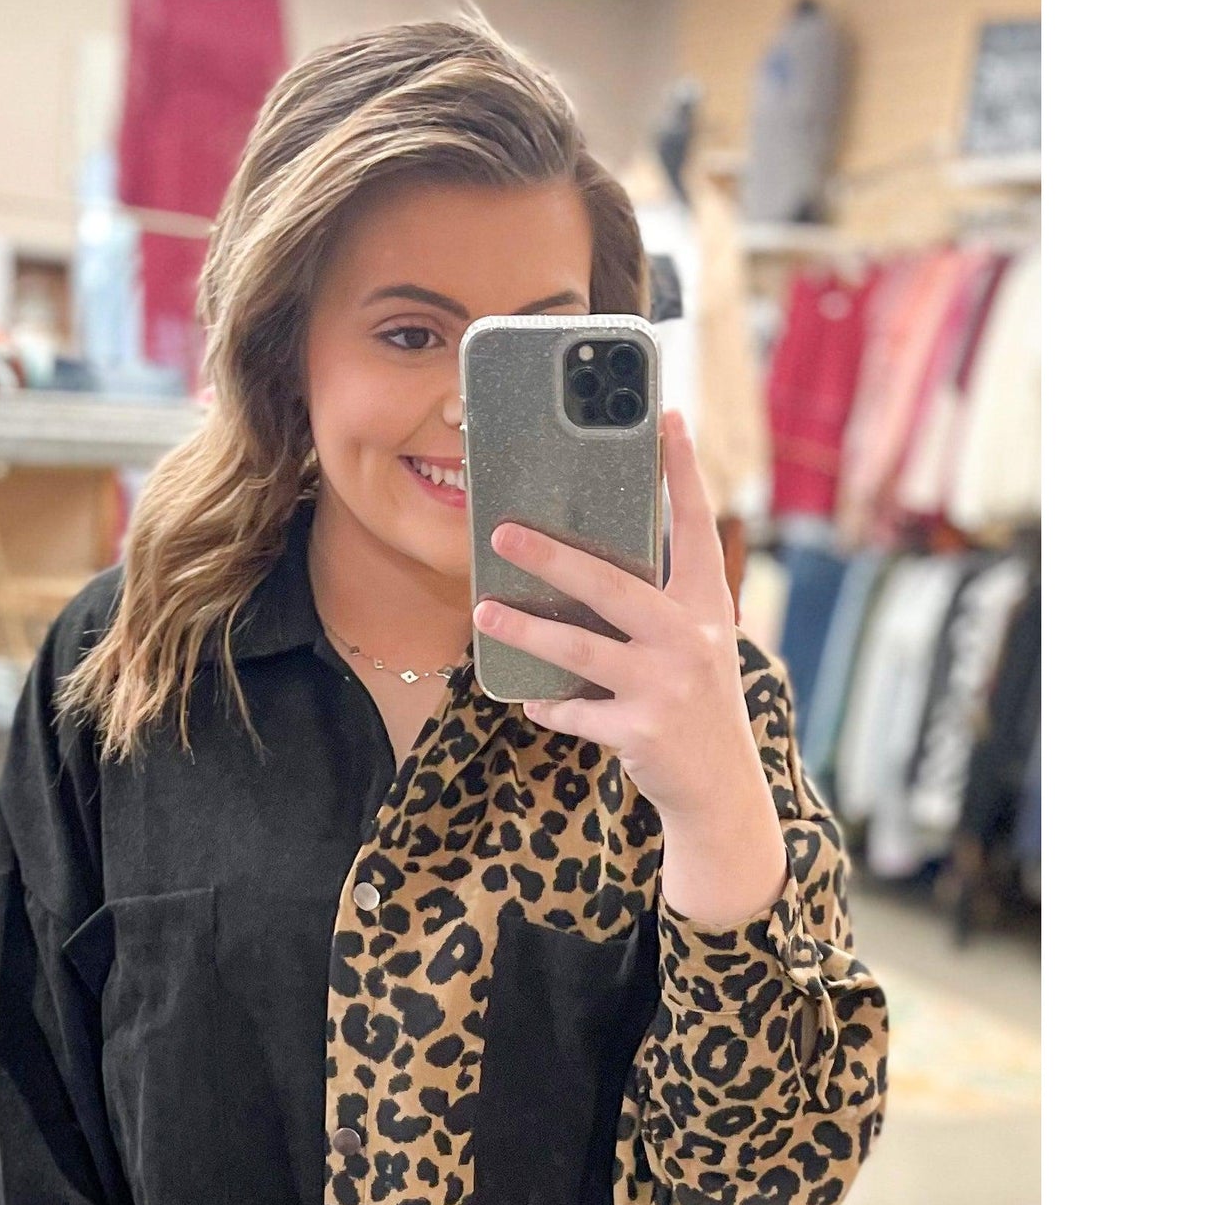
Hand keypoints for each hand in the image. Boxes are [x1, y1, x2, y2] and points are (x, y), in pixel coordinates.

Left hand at [473, 409, 788, 925]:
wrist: (720, 787)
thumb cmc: (694, 701)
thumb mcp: (693, 644)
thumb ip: (655, 604)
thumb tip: (579, 564)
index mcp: (705, 607)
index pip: (694, 527)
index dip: (682, 472)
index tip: (667, 417)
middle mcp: (690, 639)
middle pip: (612, 585)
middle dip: (553, 557)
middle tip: (502, 534)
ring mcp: (666, 687)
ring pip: (580, 649)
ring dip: (526, 631)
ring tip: (483, 615)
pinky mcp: (641, 732)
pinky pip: (577, 711)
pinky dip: (551, 706)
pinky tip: (531, 701)